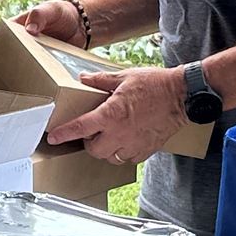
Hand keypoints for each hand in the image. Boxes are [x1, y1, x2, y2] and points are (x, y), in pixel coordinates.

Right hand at [0, 0, 86, 79]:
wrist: (82, 26)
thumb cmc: (62, 13)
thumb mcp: (51, 9)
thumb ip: (39, 15)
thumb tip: (29, 29)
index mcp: (16, 29)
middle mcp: (20, 45)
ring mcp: (30, 58)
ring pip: (12, 70)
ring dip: (3, 78)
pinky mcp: (42, 68)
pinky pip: (31, 78)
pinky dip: (26, 85)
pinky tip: (23, 92)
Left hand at [48, 66, 186, 163]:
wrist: (182, 96)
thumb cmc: (155, 84)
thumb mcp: (124, 77)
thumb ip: (101, 81)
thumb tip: (84, 78)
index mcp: (110, 114)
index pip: (79, 128)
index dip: (63, 134)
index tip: (53, 138)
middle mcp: (119, 133)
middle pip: (93, 150)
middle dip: (89, 143)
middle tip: (93, 132)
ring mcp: (133, 144)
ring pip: (110, 157)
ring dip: (106, 149)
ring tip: (110, 137)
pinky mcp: (146, 150)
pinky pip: (128, 158)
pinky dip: (123, 153)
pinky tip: (126, 140)